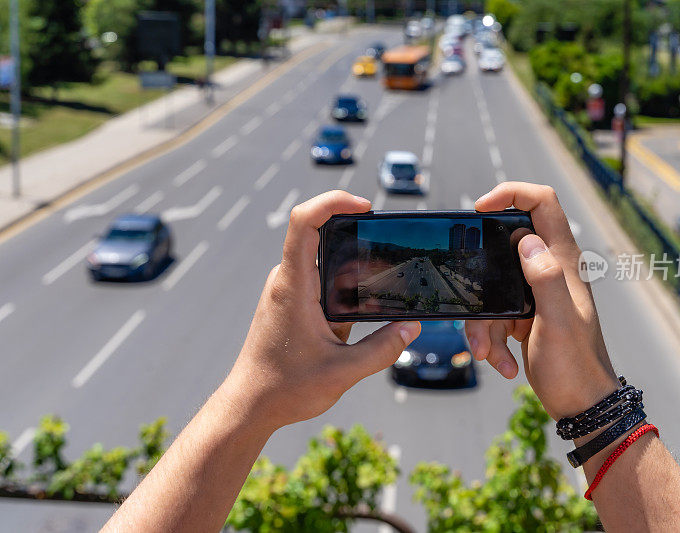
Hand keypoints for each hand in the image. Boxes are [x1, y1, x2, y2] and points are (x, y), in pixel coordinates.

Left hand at [226, 191, 420, 431]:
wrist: (250, 405)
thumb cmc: (285, 388)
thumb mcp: (343, 372)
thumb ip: (382, 350)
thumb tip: (412, 328)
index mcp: (294, 286)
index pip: (304, 222)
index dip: (333, 201)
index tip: (364, 206)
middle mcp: (287, 281)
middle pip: (322, 236)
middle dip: (359, 239)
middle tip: (390, 253)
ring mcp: (289, 291)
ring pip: (326, 262)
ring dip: (355, 270)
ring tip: (385, 289)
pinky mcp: (293, 303)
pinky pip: (322, 281)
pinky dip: (346, 288)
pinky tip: (367, 310)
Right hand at [465, 182, 618, 419]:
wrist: (581, 405)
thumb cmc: (576, 366)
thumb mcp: (558, 321)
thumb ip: (544, 278)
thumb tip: (525, 239)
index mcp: (562, 262)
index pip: (543, 204)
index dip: (512, 193)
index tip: (480, 207)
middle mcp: (548, 270)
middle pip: (502, 247)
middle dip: (481, 275)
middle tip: (472, 299)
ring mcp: (534, 294)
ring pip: (491, 288)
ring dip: (483, 322)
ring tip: (489, 352)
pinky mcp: (522, 315)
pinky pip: (493, 314)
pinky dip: (490, 339)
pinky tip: (502, 362)